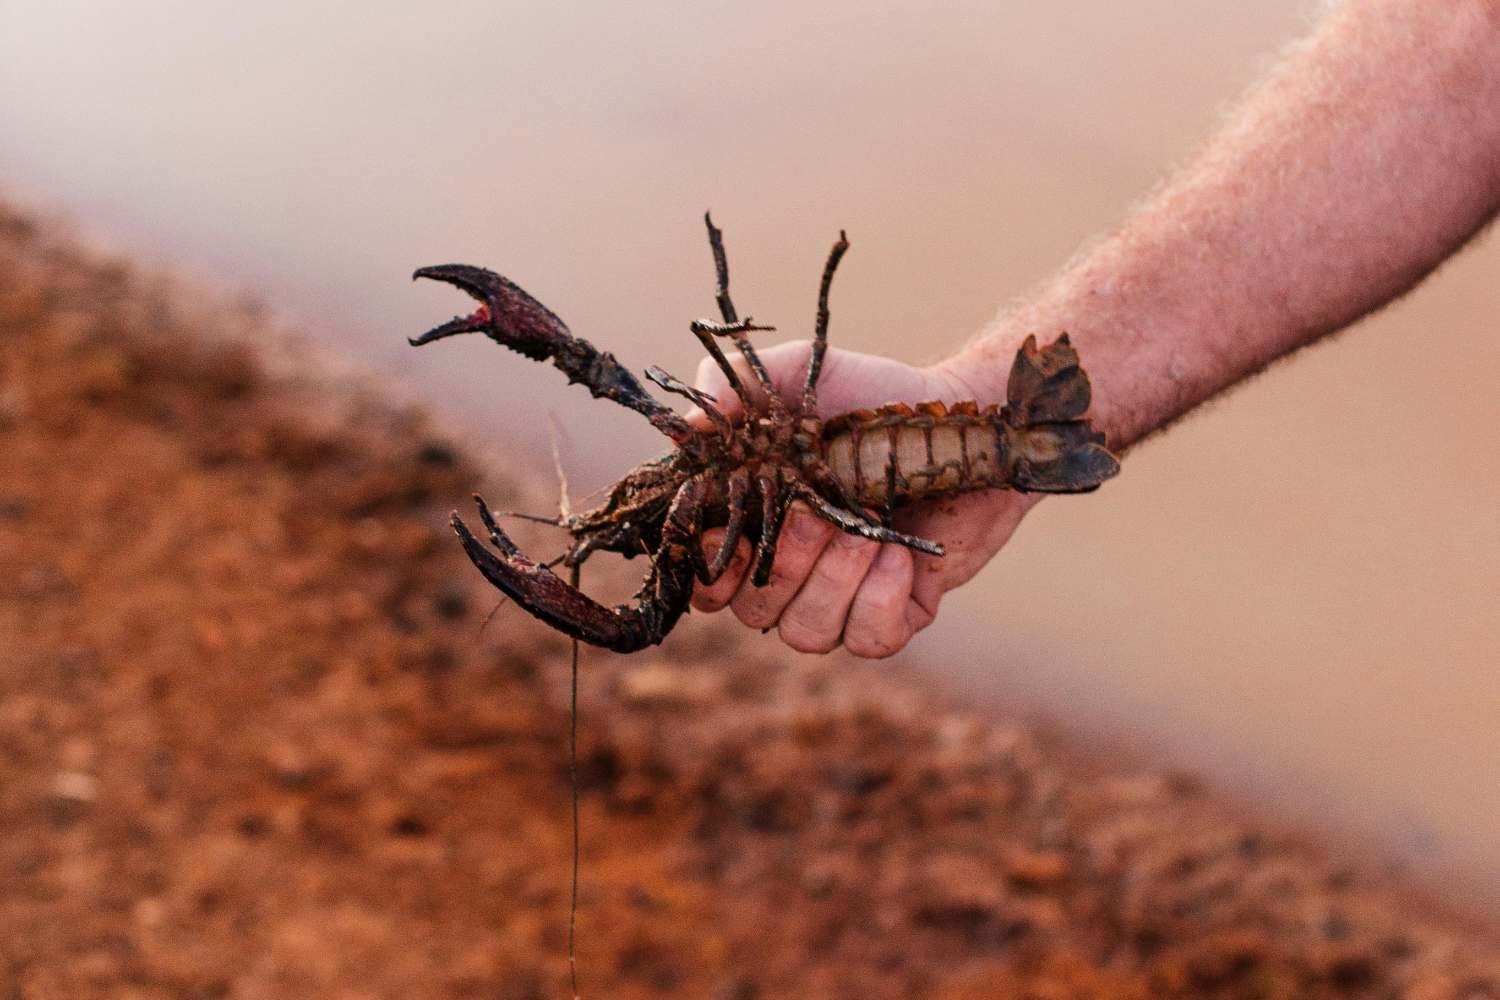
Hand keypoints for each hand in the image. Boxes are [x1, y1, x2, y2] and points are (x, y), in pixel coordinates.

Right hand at [685, 340, 1039, 657]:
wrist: (964, 416)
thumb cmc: (874, 395)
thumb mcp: (801, 374)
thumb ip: (737, 387)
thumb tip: (688, 428)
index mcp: (754, 524)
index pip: (705, 582)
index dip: (709, 572)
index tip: (727, 536)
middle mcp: (789, 571)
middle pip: (752, 612)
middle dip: (785, 563)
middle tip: (819, 514)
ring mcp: (841, 597)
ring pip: (805, 634)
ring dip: (835, 581)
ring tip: (870, 530)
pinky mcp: (896, 612)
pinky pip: (867, 641)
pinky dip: (880, 601)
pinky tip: (901, 556)